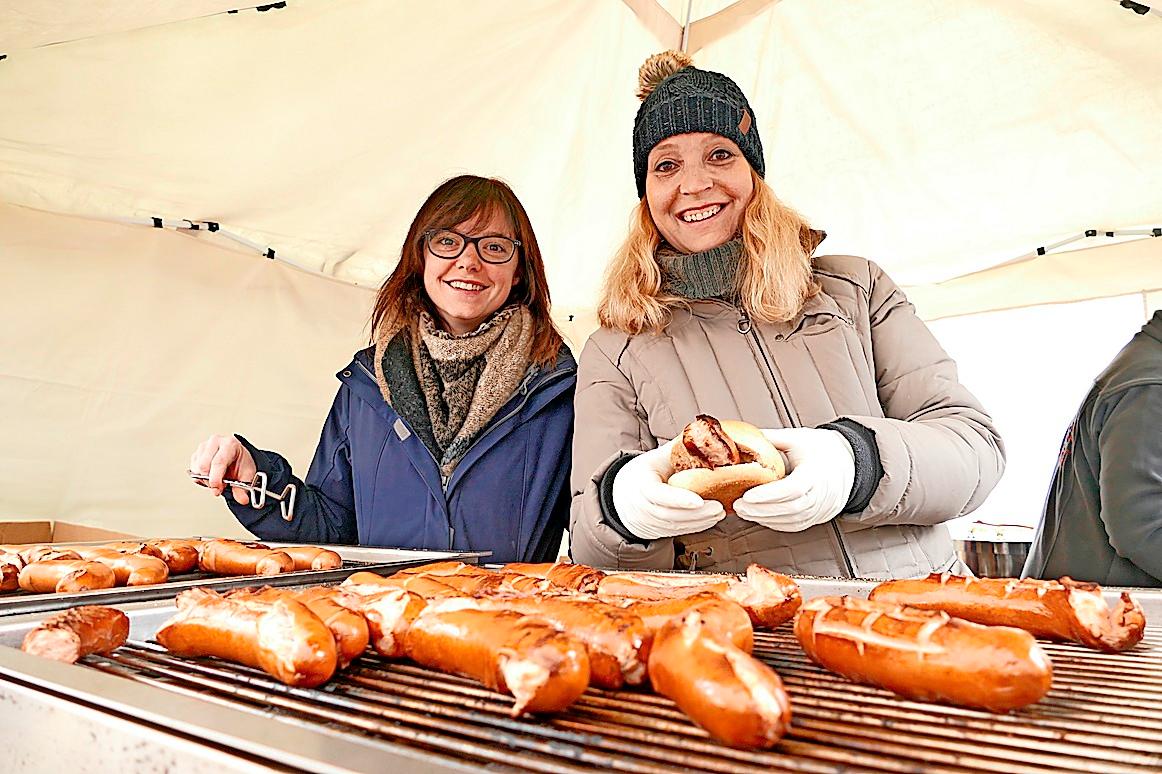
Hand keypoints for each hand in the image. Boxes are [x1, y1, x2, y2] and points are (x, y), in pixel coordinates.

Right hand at [190, 434, 256, 504]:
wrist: (238, 457)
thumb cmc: (241, 463)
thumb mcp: (247, 475)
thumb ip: (243, 489)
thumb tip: (242, 499)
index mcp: (229, 444)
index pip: (218, 462)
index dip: (216, 479)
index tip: (217, 490)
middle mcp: (215, 442)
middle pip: (204, 466)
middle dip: (210, 481)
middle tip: (219, 487)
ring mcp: (204, 447)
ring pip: (196, 469)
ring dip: (205, 480)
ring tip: (217, 480)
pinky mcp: (196, 454)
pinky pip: (193, 471)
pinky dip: (200, 478)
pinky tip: (210, 476)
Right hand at [612, 439, 725, 539]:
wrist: (624, 494)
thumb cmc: (645, 472)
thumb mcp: (656, 457)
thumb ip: (678, 449)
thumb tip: (703, 434)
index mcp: (640, 483)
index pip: (659, 494)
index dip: (678, 499)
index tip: (699, 501)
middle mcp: (642, 506)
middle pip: (670, 514)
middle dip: (696, 514)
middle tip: (719, 507)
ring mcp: (648, 521)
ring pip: (675, 526)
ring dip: (700, 522)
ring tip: (720, 512)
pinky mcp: (657, 531)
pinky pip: (677, 532)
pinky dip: (696, 527)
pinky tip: (711, 519)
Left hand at [733, 428, 854, 531]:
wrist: (847, 462)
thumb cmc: (821, 449)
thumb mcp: (798, 437)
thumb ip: (772, 438)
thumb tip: (744, 437)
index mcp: (817, 472)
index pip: (793, 489)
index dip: (769, 495)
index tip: (747, 495)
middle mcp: (822, 494)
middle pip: (790, 508)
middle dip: (761, 510)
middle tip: (738, 505)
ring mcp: (821, 509)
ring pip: (792, 520)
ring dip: (764, 518)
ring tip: (743, 511)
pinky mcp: (816, 518)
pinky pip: (794, 525)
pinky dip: (774, 523)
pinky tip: (758, 516)